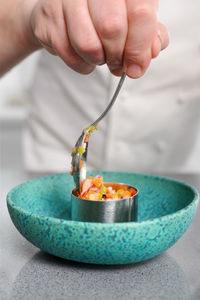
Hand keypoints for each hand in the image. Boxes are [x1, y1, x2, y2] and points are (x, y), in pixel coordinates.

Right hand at [25, 0, 168, 77]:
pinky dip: (81, 65)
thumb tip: (151, 52)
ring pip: (88, 45)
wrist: (63, 11)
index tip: (137, 67)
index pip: (140, 12)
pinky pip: (69, 54)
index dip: (140, 46)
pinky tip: (84, 58)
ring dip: (98, 60)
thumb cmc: (102, 16)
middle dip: (118, 56)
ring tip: (99, 56)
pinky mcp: (48, 16)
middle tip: (117, 63)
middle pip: (112, 29)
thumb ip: (149, 36)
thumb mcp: (132, 22)